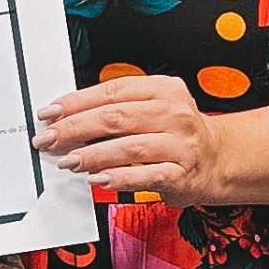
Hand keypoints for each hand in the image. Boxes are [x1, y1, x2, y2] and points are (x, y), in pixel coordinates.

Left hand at [35, 74, 232, 204]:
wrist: (217, 160)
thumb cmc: (176, 134)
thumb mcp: (154, 108)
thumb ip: (118, 109)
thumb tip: (69, 117)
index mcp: (164, 89)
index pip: (113, 91)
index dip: (77, 102)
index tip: (50, 113)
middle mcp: (175, 113)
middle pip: (116, 117)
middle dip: (76, 128)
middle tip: (50, 139)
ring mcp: (180, 144)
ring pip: (129, 146)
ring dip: (93, 155)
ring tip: (68, 160)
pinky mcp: (182, 173)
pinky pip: (146, 175)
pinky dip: (120, 177)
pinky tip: (99, 179)